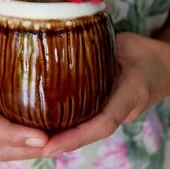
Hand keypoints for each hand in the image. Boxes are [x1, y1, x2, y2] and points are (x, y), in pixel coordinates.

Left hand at [42, 32, 169, 156]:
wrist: (166, 67)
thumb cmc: (147, 53)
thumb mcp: (126, 44)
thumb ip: (100, 46)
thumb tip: (66, 43)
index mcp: (131, 93)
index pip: (103, 121)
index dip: (76, 136)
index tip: (49, 145)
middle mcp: (124, 110)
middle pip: (91, 132)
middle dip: (62, 142)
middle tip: (32, 144)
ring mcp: (119, 113)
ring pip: (90, 130)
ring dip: (64, 137)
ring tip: (36, 140)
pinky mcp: (113, 109)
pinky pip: (91, 120)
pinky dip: (71, 126)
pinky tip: (51, 123)